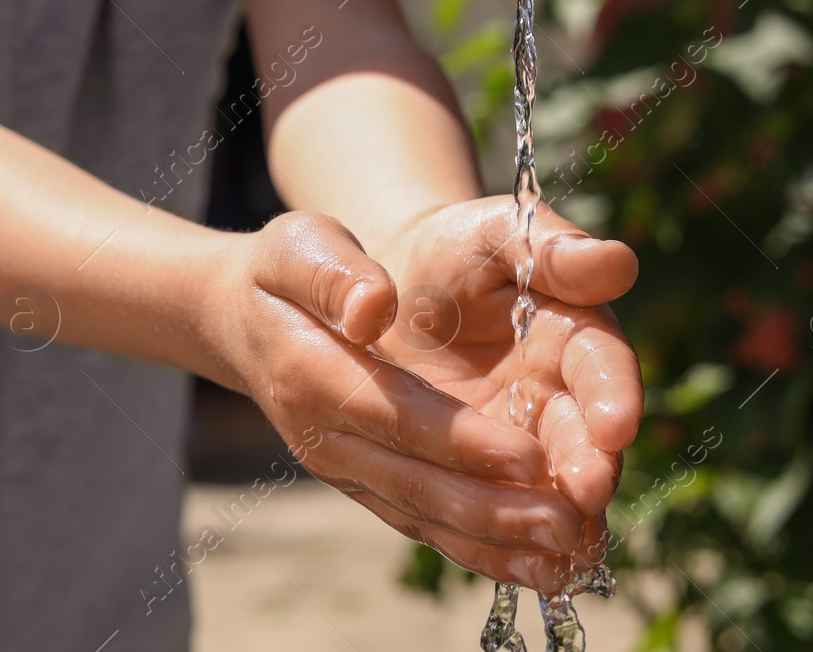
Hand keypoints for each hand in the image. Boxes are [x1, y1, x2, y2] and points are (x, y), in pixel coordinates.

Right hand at [206, 211, 586, 590]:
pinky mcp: (367, 484)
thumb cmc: (287, 269)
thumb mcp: (301, 245)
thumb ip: (337, 275)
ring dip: (497, 540)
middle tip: (569, 521)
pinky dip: (481, 549)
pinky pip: (425, 523)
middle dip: (495, 508)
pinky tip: (538, 566)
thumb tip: (373, 308)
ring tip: (568, 553)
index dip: (462, 439)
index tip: (529, 456)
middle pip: (416, 481)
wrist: (243, 317)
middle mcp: (324, 436)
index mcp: (308, 371)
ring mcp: (345, 469)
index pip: (393, 413)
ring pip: (424, 514)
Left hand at [369, 197, 642, 580]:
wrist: (400, 284)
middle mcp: (561, 391)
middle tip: (586, 494)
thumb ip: (553, 250)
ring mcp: (527, 437)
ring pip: (552, 484)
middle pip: (585, 436)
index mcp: (573, 327)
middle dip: (589, 466)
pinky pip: (506, 508)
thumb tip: (617, 262)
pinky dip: (518, 539)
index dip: (612, 393)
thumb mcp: (495, 233)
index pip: (602, 362)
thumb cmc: (457, 249)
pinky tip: (530, 571)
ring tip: (564, 548)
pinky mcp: (489, 471)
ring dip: (561, 515)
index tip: (616, 422)